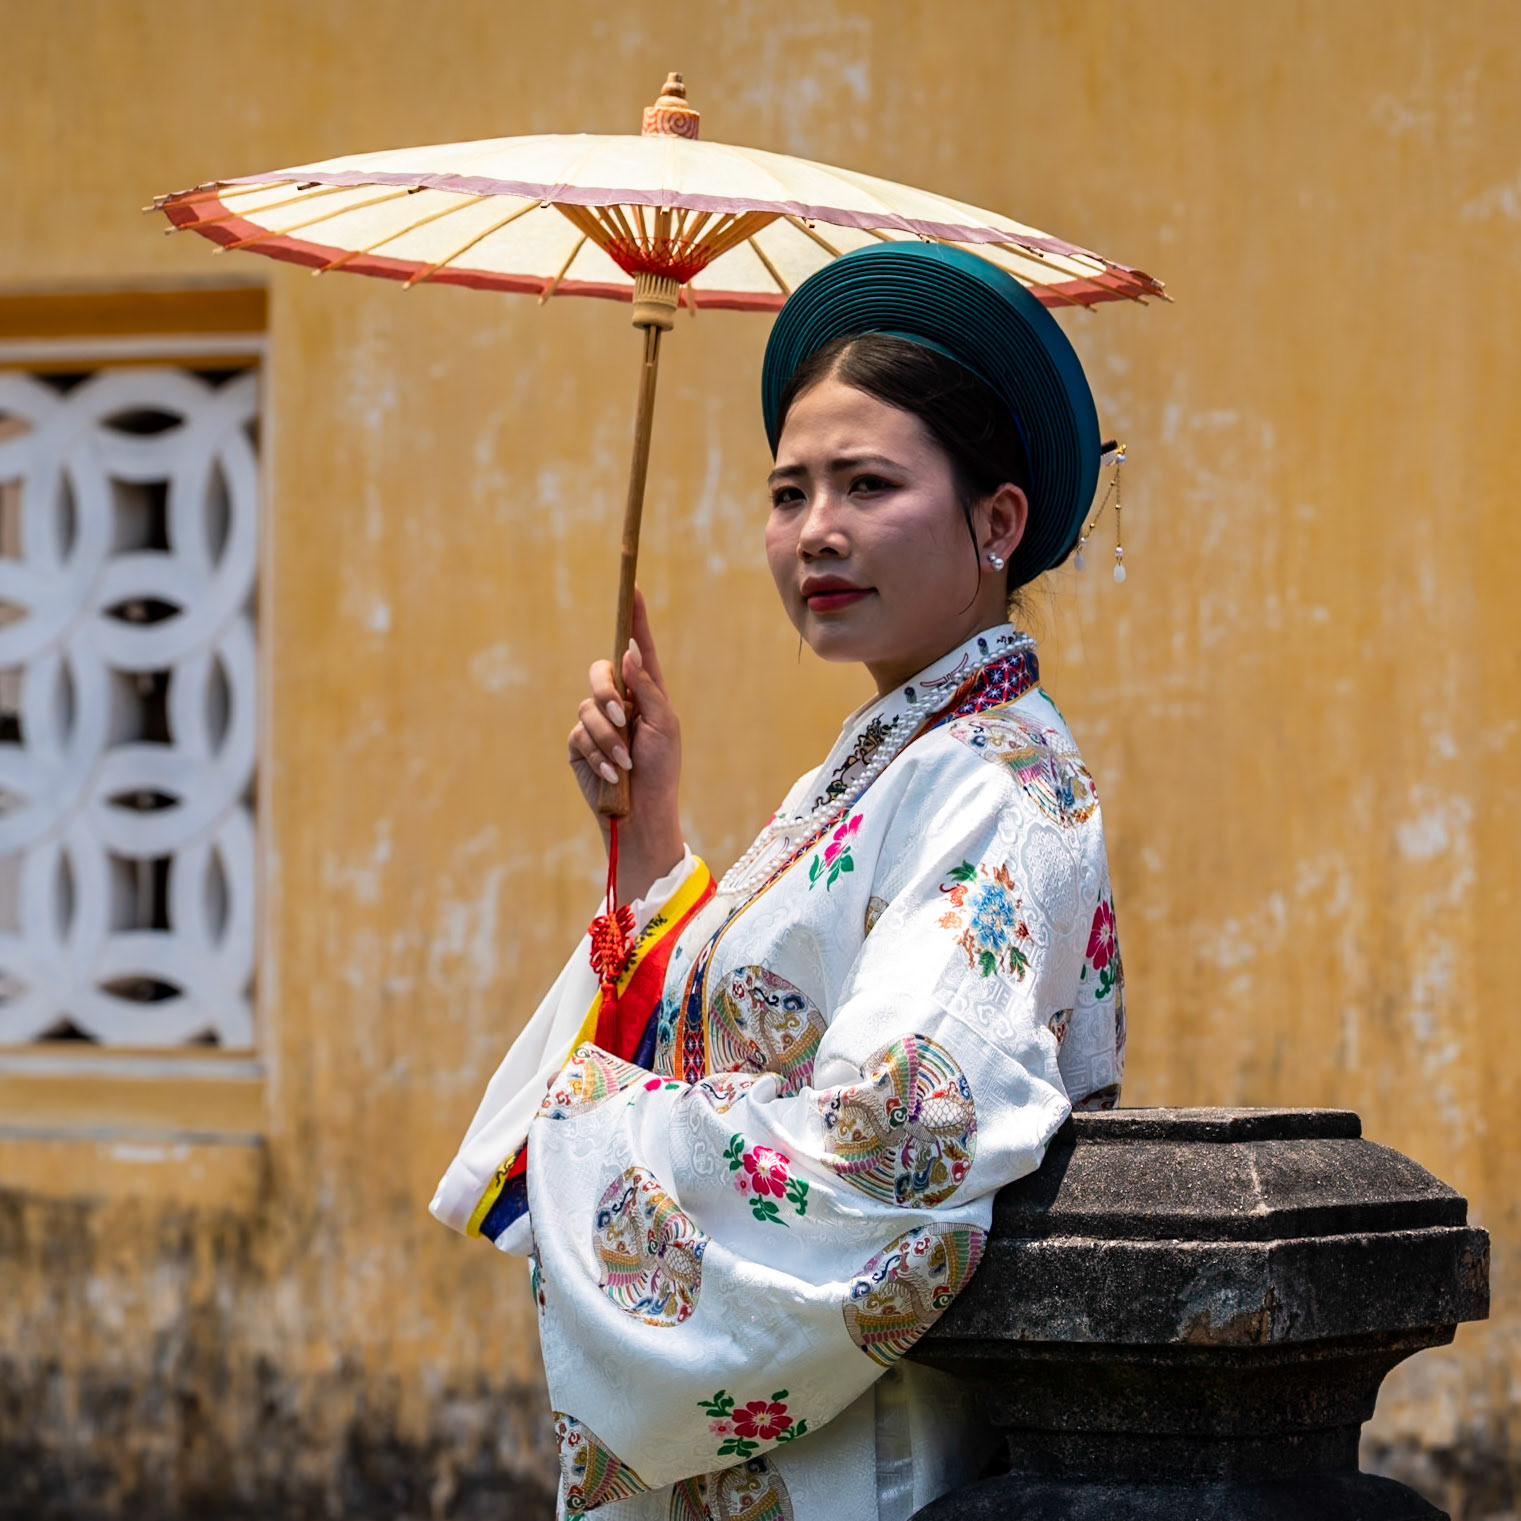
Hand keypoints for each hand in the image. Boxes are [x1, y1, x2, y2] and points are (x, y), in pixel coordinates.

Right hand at [567, 588, 684, 900]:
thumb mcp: (664, 726)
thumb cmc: (662, 770)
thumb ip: (647, 689)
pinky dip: (597, 754)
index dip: (635, 620)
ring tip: (625, 764)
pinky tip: (612, 774)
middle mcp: (620, 701)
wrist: (640, 814)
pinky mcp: (579, 744)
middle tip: (621, 716)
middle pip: (601, 672)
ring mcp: (596, 722)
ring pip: (588, 708)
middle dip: (607, 693)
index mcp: (646, 692)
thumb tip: (630, 653)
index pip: (639, 648)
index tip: (634, 590)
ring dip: (607, 738)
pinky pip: (579, 734)